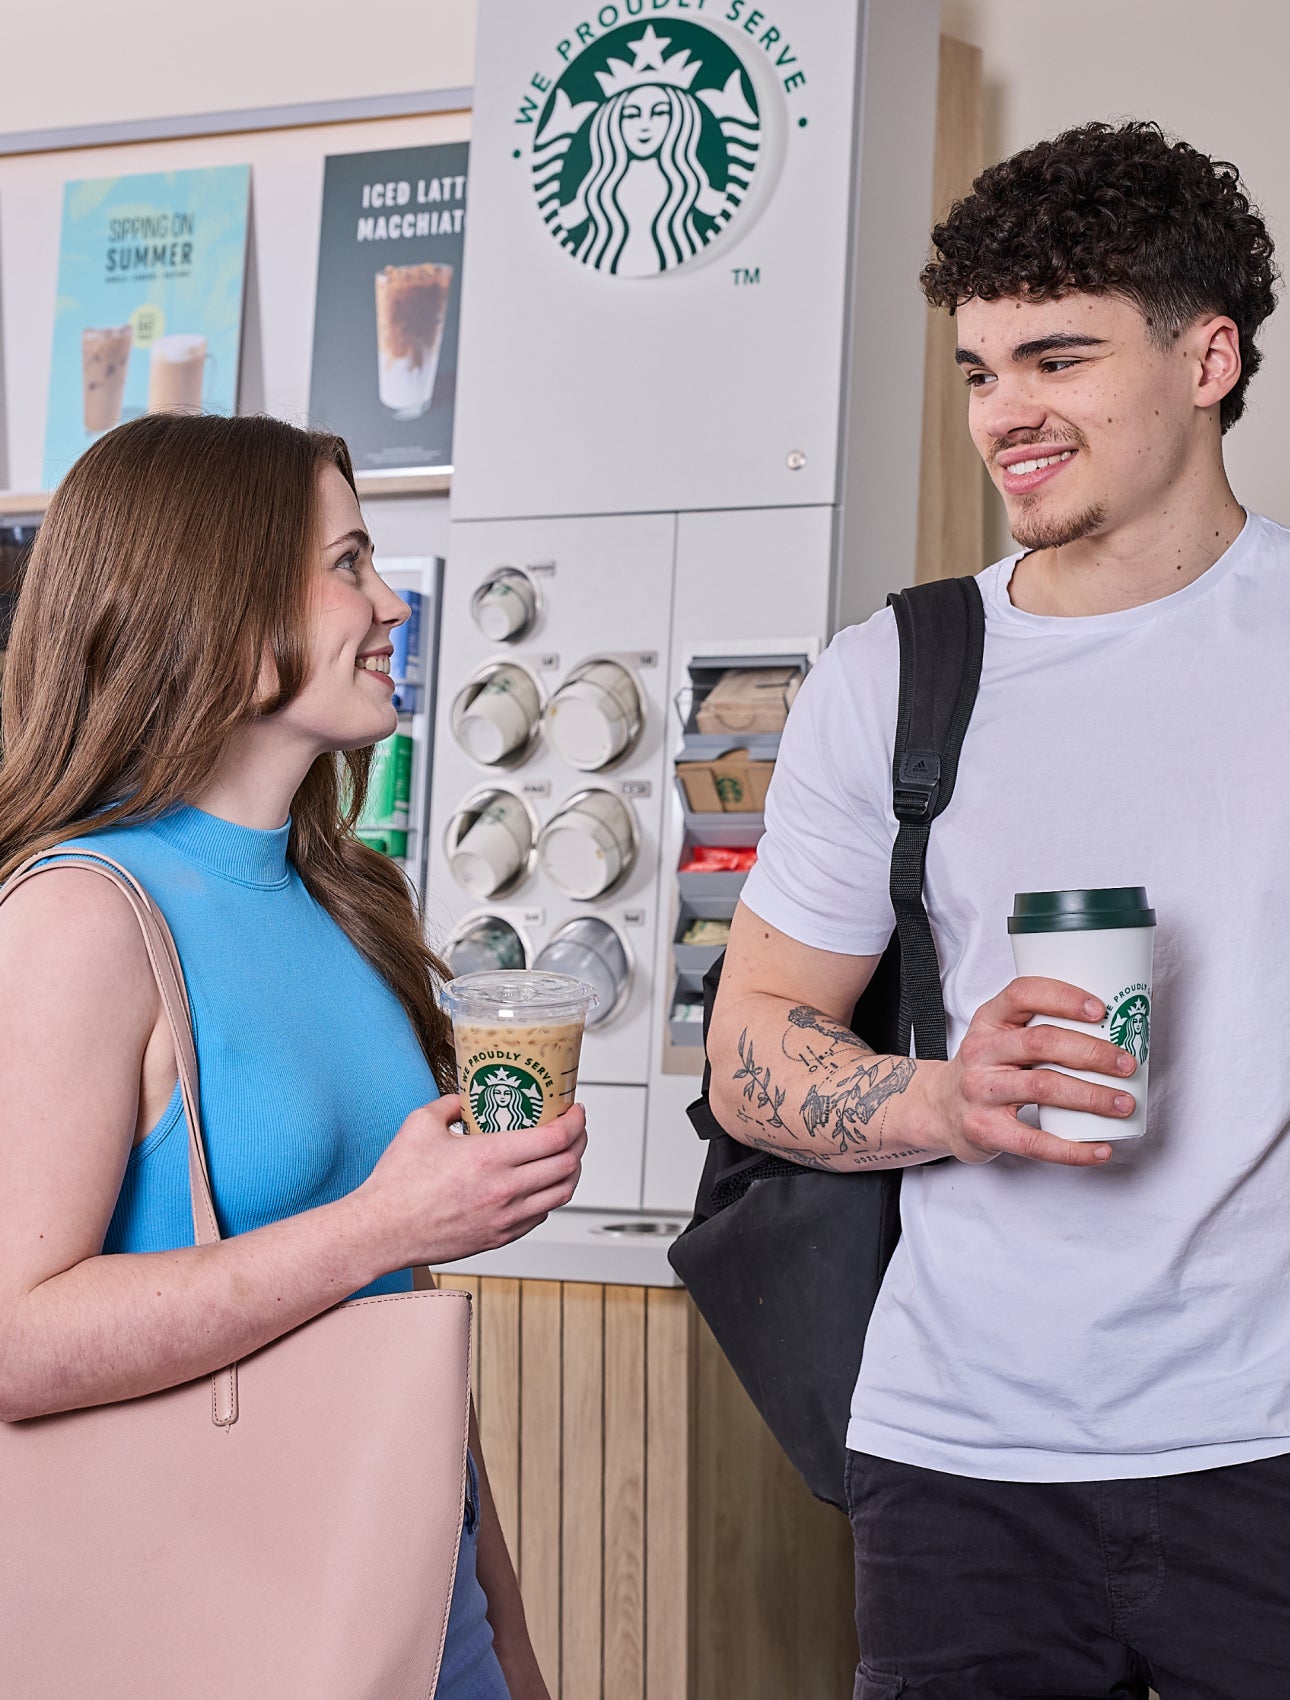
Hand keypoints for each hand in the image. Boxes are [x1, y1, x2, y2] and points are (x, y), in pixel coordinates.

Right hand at [355, 1096, 586, 1268]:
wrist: (382, 1230)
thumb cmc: (397, 1183)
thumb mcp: (420, 1124)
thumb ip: (448, 1105)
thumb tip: (462, 1101)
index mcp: (490, 1156)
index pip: (555, 1138)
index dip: (575, 1122)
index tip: (576, 1111)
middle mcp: (505, 1189)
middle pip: (568, 1165)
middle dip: (580, 1142)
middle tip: (576, 1130)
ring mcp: (505, 1217)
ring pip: (561, 1194)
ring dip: (571, 1171)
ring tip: (567, 1157)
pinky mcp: (499, 1237)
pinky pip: (541, 1216)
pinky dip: (550, 1197)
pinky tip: (541, 1186)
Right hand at [924, 977, 1136, 1165]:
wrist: (938, 1109)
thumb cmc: (986, 1069)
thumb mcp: (998, 1036)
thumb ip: (1038, 1026)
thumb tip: (1114, 1029)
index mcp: (988, 1021)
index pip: (1022, 994)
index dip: (1063, 998)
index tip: (1101, 1010)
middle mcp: (981, 1052)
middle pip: (1041, 1043)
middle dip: (1092, 1052)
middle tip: (1126, 1063)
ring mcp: (981, 1092)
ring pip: (1043, 1087)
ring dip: (1092, 1096)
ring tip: (1123, 1102)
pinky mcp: (985, 1130)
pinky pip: (1034, 1141)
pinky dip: (1072, 1149)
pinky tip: (1099, 1149)